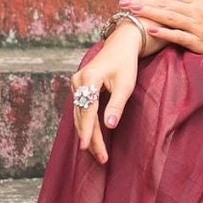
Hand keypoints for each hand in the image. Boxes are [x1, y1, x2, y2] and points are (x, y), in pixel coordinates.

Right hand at [69, 26, 141, 164]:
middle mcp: (78, 81)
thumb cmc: (126, 64)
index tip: (87, 147)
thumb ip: (117, 105)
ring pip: (80, 114)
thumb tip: (109, 126)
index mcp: (89, 79)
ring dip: (88, 133)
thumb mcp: (125, 85)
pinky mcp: (79, 86)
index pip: (87, 110)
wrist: (121, 44)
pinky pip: (81, 109)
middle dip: (91, 138)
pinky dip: (86, 124)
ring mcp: (76, 83)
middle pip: (82, 116)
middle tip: (101, 158)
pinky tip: (92, 138)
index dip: (88, 130)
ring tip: (98, 153)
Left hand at [119, 0, 202, 54]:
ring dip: (150, 13)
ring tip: (132, 12)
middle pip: (166, 3)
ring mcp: (199, 25)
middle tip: (124, 3)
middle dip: (143, 2)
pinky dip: (164, 32)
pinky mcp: (199, 41)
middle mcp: (198, 9)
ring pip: (170, 16)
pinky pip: (179, 35)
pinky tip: (151, 30)